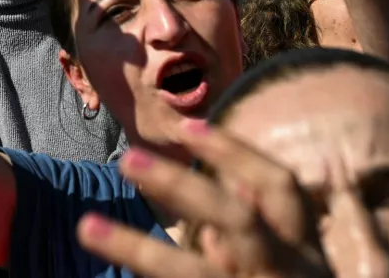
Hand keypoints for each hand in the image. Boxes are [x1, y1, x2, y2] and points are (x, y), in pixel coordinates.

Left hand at [77, 120, 331, 277]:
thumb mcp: (302, 275)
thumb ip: (270, 236)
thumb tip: (232, 195)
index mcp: (303, 255)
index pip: (278, 188)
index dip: (235, 152)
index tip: (187, 126)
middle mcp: (279, 273)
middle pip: (234, 219)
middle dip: (182, 187)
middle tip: (127, 158)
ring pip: (191, 273)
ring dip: (137, 248)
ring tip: (84, 226)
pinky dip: (148, 272)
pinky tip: (112, 277)